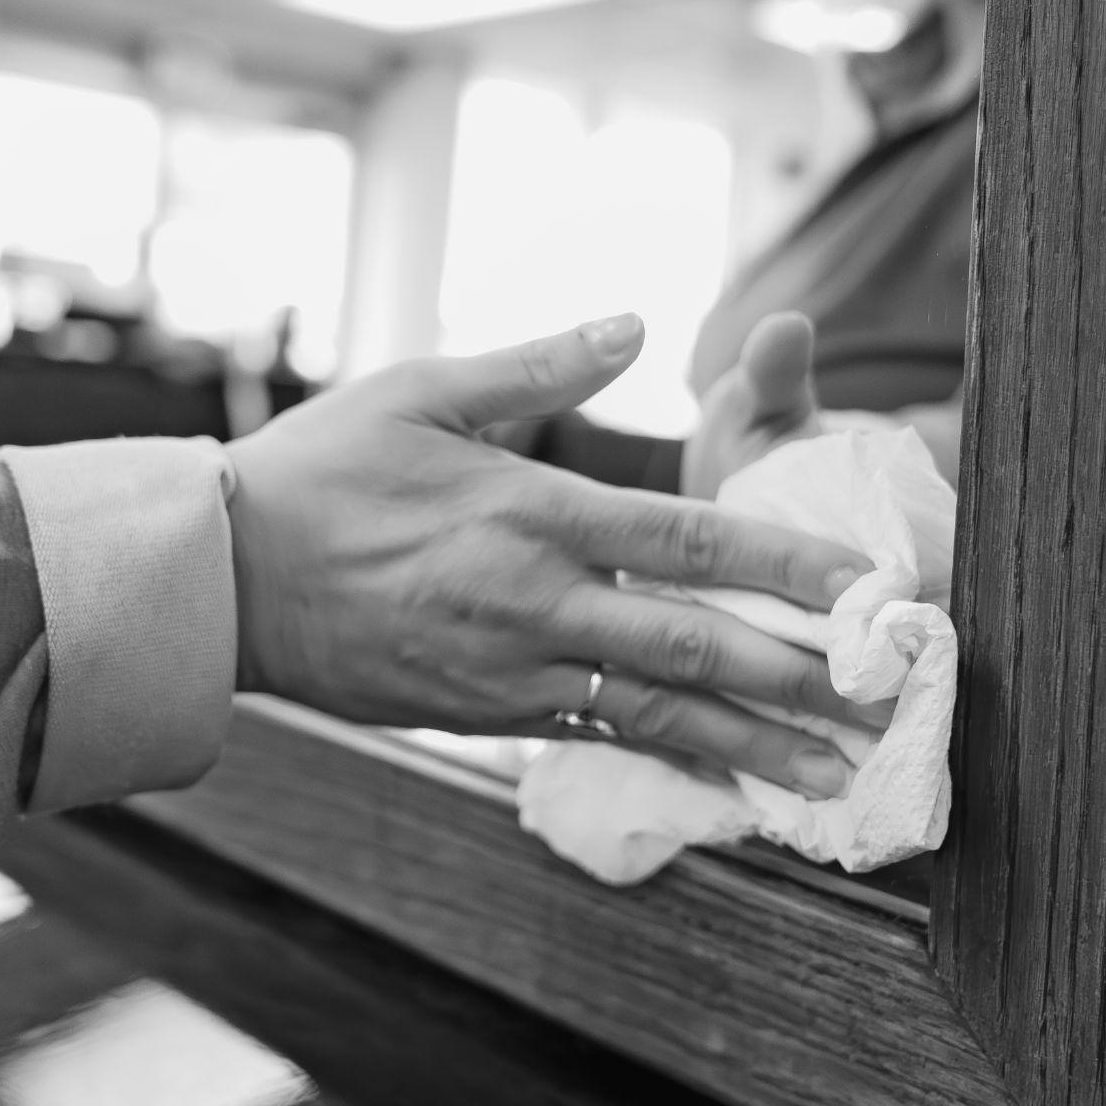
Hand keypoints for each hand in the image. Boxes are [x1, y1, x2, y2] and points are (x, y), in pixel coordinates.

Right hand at [224, 315, 875, 797]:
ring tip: (833, 779)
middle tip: (885, 705)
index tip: (865, 584)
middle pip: (694, 645)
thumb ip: (538, 364)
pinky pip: (594, 738)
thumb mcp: (419, 390)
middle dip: (800, 677)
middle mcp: (533, 600)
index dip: (787, 561)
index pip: (689, 535)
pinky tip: (724, 782)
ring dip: (753, 747)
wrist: (219, 581)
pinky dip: (667, 760)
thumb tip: (636, 324)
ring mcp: (508, 671)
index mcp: (531, 509)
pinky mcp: (481, 715)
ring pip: (655, 713)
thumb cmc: (318, 471)